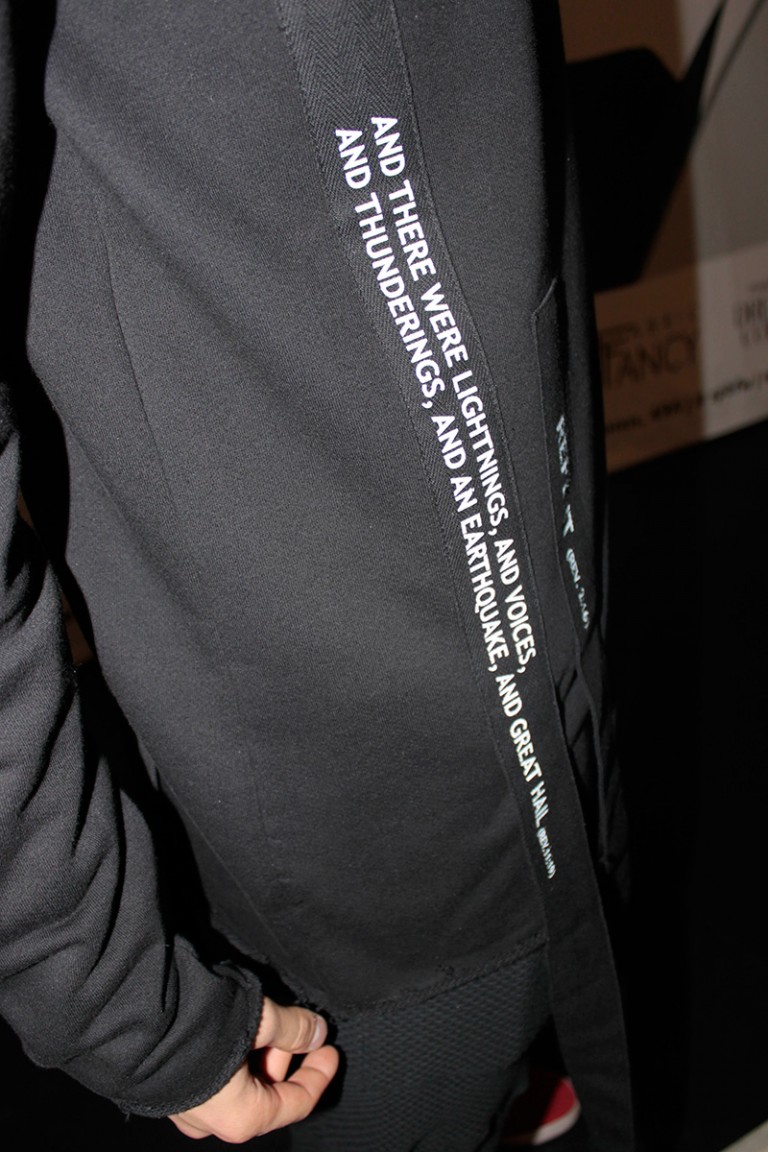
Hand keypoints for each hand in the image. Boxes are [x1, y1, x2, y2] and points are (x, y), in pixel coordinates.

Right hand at [169, 998, 338, 1142]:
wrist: (128, 1018)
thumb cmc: (196, 1028)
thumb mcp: (260, 1019)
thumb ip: (293, 1028)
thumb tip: (316, 1032)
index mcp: (241, 1118)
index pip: (296, 1102)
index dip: (318, 1073)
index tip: (330, 1049)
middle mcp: (212, 1121)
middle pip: (265, 1090)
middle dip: (281, 1053)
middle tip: (287, 1021)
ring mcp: (186, 1106)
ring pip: (236, 1080)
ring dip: (252, 1050)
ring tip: (254, 1014)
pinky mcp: (166, 1085)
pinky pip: (210, 1073)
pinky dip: (228, 1052)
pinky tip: (227, 1022)